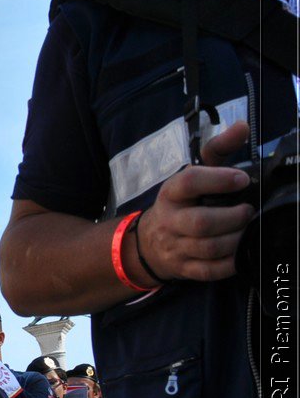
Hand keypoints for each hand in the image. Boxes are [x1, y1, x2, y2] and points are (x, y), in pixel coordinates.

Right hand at [134, 121, 254, 283]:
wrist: (148, 243)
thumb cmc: (180, 204)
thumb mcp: (193, 174)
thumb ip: (218, 150)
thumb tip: (242, 127)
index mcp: (171, 194)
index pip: (190, 182)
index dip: (218, 180)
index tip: (241, 179)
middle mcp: (170, 221)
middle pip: (201, 223)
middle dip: (233, 217)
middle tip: (247, 211)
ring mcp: (175, 247)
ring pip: (209, 248)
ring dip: (235, 239)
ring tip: (246, 229)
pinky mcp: (183, 268)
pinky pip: (209, 270)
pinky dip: (230, 263)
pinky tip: (239, 251)